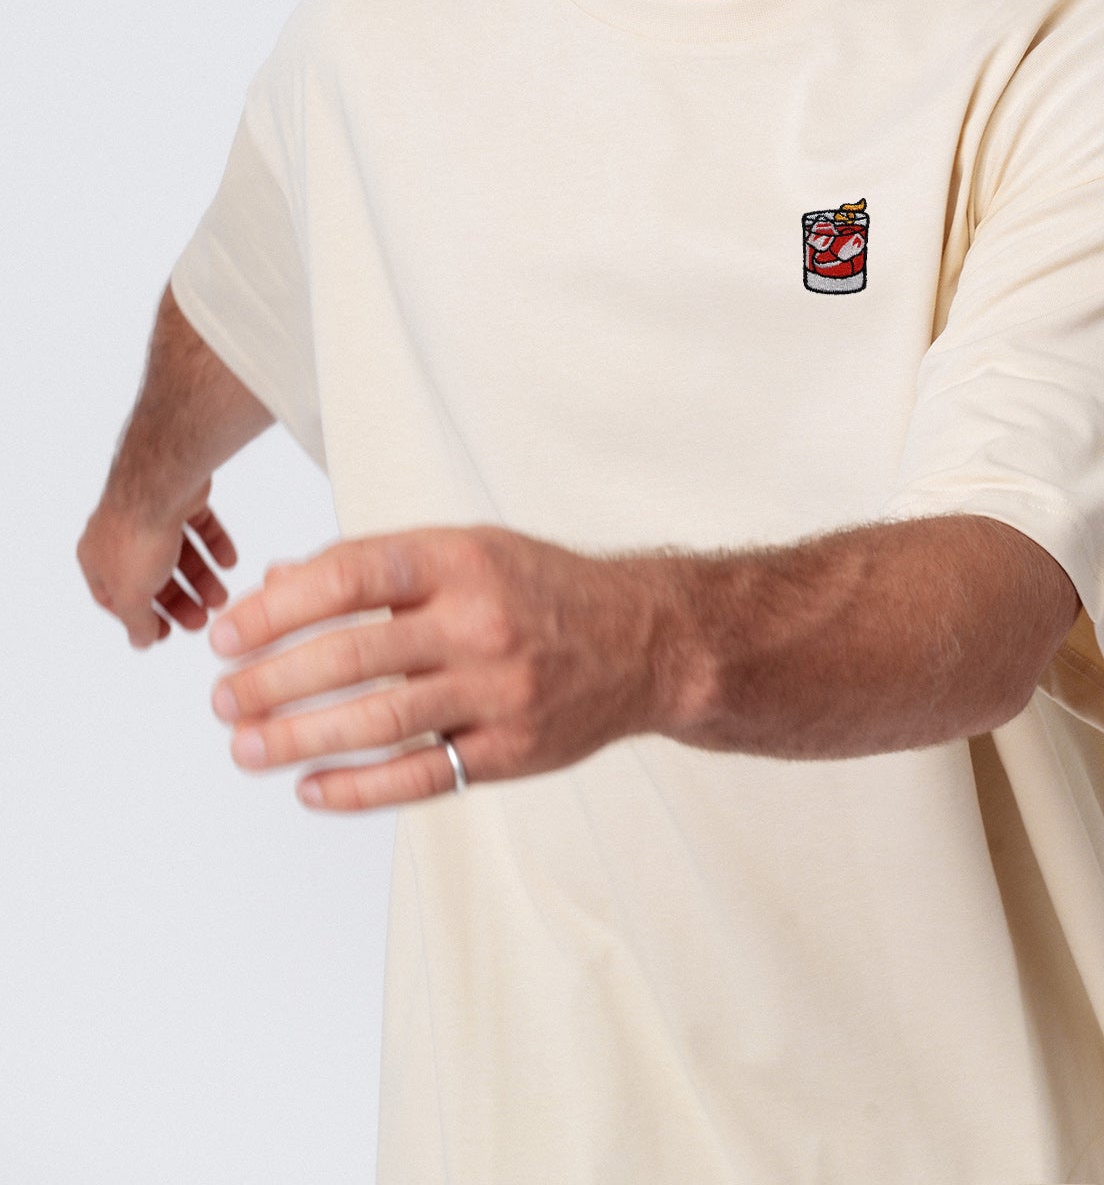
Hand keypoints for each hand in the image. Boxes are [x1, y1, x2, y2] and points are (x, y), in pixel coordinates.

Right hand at [78, 478, 238, 648]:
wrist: (163, 483)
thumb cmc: (137, 539)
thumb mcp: (131, 595)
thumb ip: (136, 621)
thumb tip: (141, 642)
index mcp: (97, 557)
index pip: (114, 597)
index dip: (139, 618)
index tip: (164, 633)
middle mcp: (119, 533)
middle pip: (150, 576)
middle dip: (177, 601)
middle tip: (201, 621)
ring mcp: (150, 512)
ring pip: (177, 553)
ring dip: (200, 578)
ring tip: (221, 598)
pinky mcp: (180, 497)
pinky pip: (199, 527)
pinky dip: (214, 545)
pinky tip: (229, 563)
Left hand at [207, 525, 676, 811]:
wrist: (645, 640)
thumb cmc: (538, 588)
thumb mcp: (465, 551)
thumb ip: (375, 567)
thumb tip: (277, 584)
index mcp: (460, 560)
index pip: (351, 576)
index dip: (278, 607)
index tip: (226, 633)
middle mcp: (478, 622)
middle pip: (354, 656)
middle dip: (272, 681)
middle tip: (221, 699)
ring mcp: (496, 691)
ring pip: (379, 722)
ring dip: (299, 739)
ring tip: (245, 748)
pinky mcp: (510, 750)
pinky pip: (421, 776)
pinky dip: (359, 788)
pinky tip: (311, 789)